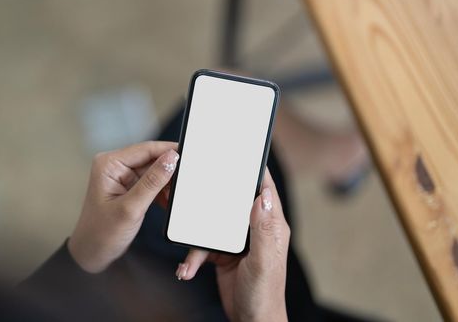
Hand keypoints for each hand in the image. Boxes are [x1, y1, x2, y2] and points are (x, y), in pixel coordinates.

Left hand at [68, 141, 178, 272]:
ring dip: (167, 182)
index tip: (192, 155)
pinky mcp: (130, 186)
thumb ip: (153, 182)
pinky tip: (168, 201)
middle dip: (170, 170)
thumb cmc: (102, 233)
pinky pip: (152, 182)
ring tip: (177, 196)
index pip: (146, 149)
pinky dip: (162, 191)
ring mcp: (122, 176)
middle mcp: (115, 165)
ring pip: (155, 170)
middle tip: (187, 181)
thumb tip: (172, 158)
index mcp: (109, 164)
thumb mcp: (131, 208)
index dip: (169, 150)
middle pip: (152, 158)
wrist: (92, 254)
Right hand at [176, 170, 289, 321]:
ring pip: (211, 225)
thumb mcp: (264, 261)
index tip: (240, 154)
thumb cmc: (264, 295)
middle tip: (195, 197)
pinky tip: (186, 269)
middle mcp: (255, 230)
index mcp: (271, 226)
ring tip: (188, 258)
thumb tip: (262, 197)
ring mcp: (238, 241)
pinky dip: (192, 257)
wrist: (251, 321)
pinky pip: (202, 246)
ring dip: (196, 242)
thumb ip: (264, 229)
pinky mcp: (222, 254)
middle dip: (212, 202)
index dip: (255, 170)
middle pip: (232, 203)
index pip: (264, 190)